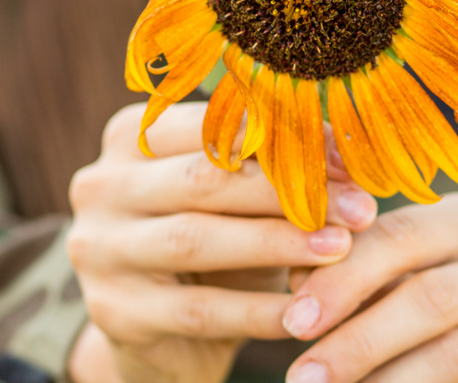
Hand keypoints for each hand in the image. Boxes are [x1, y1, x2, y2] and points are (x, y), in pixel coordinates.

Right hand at [66, 101, 378, 382]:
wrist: (163, 332)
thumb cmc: (216, 241)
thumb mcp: (240, 199)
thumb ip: (278, 169)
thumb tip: (346, 149)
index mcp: (131, 136)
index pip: (211, 126)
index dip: (284, 140)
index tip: (347, 162)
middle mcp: (101, 184)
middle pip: (205, 179)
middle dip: (288, 193)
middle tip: (359, 208)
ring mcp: (99, 248)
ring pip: (197, 239)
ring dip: (277, 244)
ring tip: (340, 249)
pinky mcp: (112, 310)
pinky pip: (197, 309)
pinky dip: (256, 311)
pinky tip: (303, 311)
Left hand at [282, 192, 457, 382]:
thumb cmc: (417, 275)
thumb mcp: (394, 257)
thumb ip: (351, 258)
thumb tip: (299, 282)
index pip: (403, 238)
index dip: (344, 278)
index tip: (295, 319)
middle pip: (431, 300)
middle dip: (359, 341)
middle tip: (303, 375)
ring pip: (450, 357)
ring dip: (380, 381)